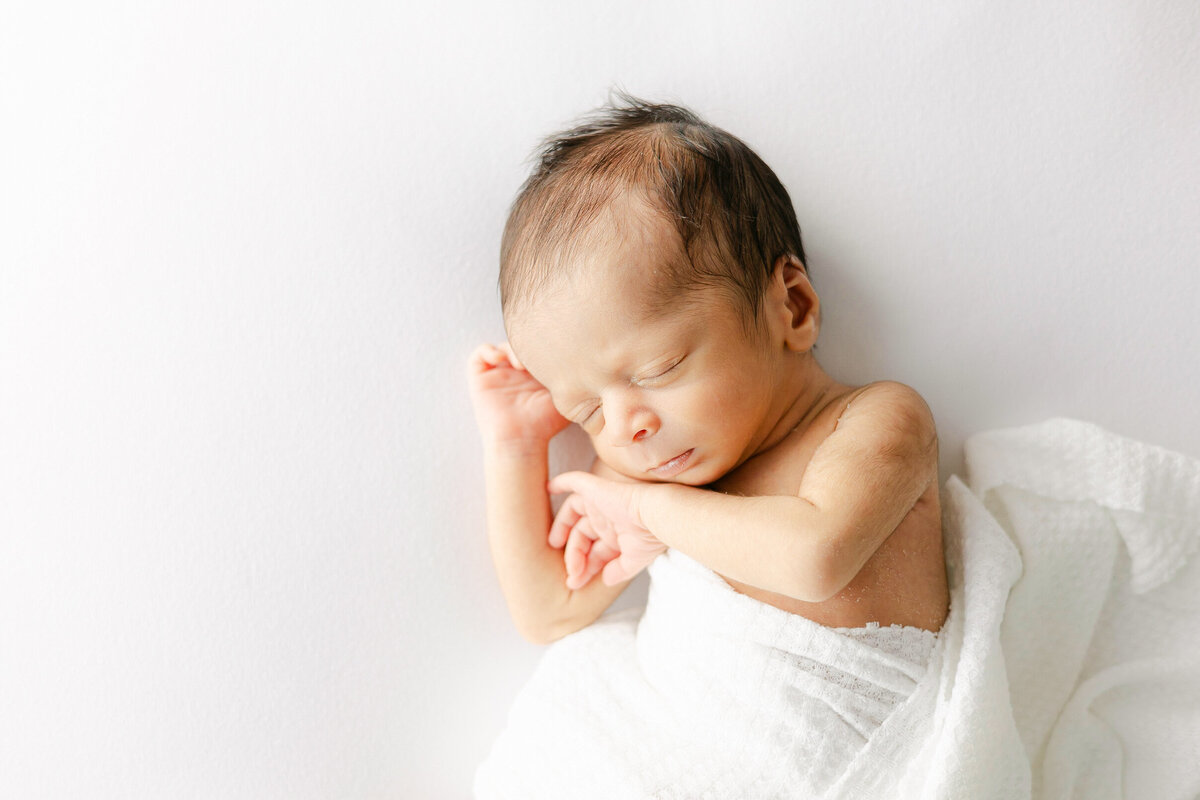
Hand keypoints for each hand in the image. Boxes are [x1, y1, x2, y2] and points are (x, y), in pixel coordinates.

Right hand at [466, 342, 569, 446]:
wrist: (522, 439)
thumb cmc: (545, 424)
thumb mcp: (566, 398)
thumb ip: (572, 379)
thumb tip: (583, 362)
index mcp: (534, 377)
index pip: (536, 350)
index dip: (541, 345)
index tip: (549, 353)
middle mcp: (515, 375)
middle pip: (518, 346)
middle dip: (526, 345)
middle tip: (535, 355)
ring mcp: (498, 377)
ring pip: (501, 347)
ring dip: (510, 348)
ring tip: (519, 363)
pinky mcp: (481, 380)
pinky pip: (479, 354)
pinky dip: (488, 350)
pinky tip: (501, 359)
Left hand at [548, 471, 667, 587]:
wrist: (659, 516)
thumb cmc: (652, 537)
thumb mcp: (635, 560)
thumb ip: (619, 570)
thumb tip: (606, 580)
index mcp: (618, 534)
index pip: (595, 551)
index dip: (584, 568)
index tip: (575, 583)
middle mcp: (608, 518)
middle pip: (582, 535)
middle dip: (574, 556)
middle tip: (570, 573)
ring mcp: (601, 503)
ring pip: (574, 513)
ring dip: (562, 528)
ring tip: (555, 544)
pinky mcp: (597, 489)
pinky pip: (575, 481)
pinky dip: (562, 482)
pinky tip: (550, 488)